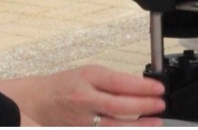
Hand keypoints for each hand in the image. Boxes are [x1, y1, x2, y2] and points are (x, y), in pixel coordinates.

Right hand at [0, 65, 164, 126]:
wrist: (36, 101)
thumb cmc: (64, 85)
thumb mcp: (87, 74)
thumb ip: (111, 81)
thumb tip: (139, 87)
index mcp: (86, 77)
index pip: (119, 82)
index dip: (142, 86)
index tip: (158, 88)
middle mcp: (84, 99)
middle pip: (119, 105)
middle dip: (144, 106)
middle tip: (161, 104)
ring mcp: (82, 119)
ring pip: (115, 125)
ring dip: (138, 124)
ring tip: (155, 120)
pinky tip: (135, 128)